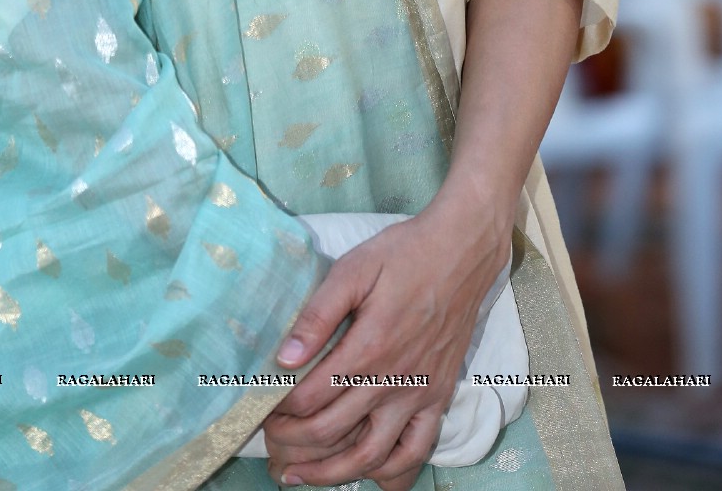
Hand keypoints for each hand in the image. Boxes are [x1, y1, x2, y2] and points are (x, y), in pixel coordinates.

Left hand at [261, 194, 509, 486]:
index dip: (279, 411)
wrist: (462, 253)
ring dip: (331, 474)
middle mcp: (393, 381)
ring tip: (298, 477)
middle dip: (292, 445)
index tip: (259, 411)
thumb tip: (285, 357)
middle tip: (267, 446)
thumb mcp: (354, 269)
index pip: (311, 398)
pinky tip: (369, 477)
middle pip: (333, 432)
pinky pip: (417, 451)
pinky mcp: (439, 398)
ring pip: (372, 455)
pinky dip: (391, 474)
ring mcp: (420, 395)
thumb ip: (318, 315)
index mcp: (367, 349)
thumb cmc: (403, 254)